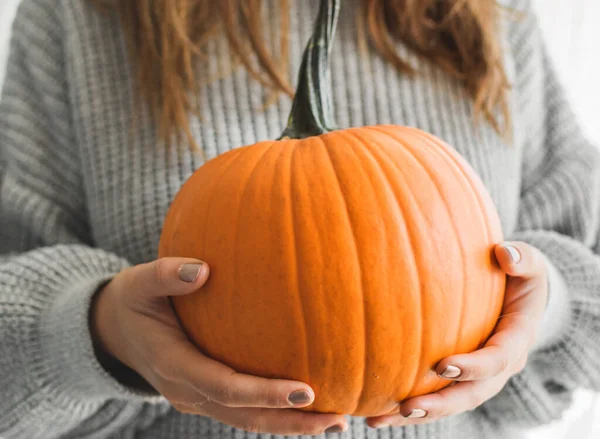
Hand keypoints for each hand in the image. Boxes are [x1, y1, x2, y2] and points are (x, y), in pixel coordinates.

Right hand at [91, 257, 347, 434]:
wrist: (112, 332)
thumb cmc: (132, 301)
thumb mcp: (139, 282)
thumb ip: (165, 275)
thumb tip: (201, 269)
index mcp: (173, 365)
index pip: (225, 387)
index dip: (264, 393)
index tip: (306, 392)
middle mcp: (187, 391)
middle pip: (245, 417)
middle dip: (290, 422)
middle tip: (337, 419)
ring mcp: (196, 398)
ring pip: (247, 420)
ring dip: (290, 425)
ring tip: (336, 422)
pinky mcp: (205, 395)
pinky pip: (243, 409)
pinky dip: (275, 411)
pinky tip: (308, 404)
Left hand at [367, 242, 548, 427]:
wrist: (518, 299)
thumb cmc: (520, 277)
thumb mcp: (528, 264)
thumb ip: (522, 258)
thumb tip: (504, 253)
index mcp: (516, 342)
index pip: (497, 361)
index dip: (473, 368)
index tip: (443, 366)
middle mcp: (497, 368)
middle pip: (471, 395)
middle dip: (440, 405)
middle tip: (407, 407)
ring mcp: (477, 377)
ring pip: (449, 403)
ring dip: (417, 414)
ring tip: (379, 419)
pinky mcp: (458, 377)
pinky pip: (435, 395)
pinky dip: (407, 406)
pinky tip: (374, 412)